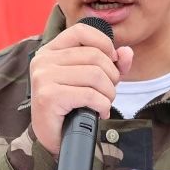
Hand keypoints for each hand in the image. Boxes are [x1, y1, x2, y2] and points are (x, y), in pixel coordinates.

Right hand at [29, 22, 133, 155]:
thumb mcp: (93, 80)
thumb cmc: (73, 106)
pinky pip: (90, 95)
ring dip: (109, 93)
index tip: (112, 62)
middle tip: (108, 92)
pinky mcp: (49, 96)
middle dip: (111, 76)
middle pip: (94, 55)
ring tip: (104, 103)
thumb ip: (112, 63)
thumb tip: (126, 52)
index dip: (104, 44)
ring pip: (95, 75)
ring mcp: (44, 77)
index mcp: (51, 50)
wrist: (55, 138)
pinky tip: (100, 112)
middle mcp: (43, 59)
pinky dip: (103, 105)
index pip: (82, 31)